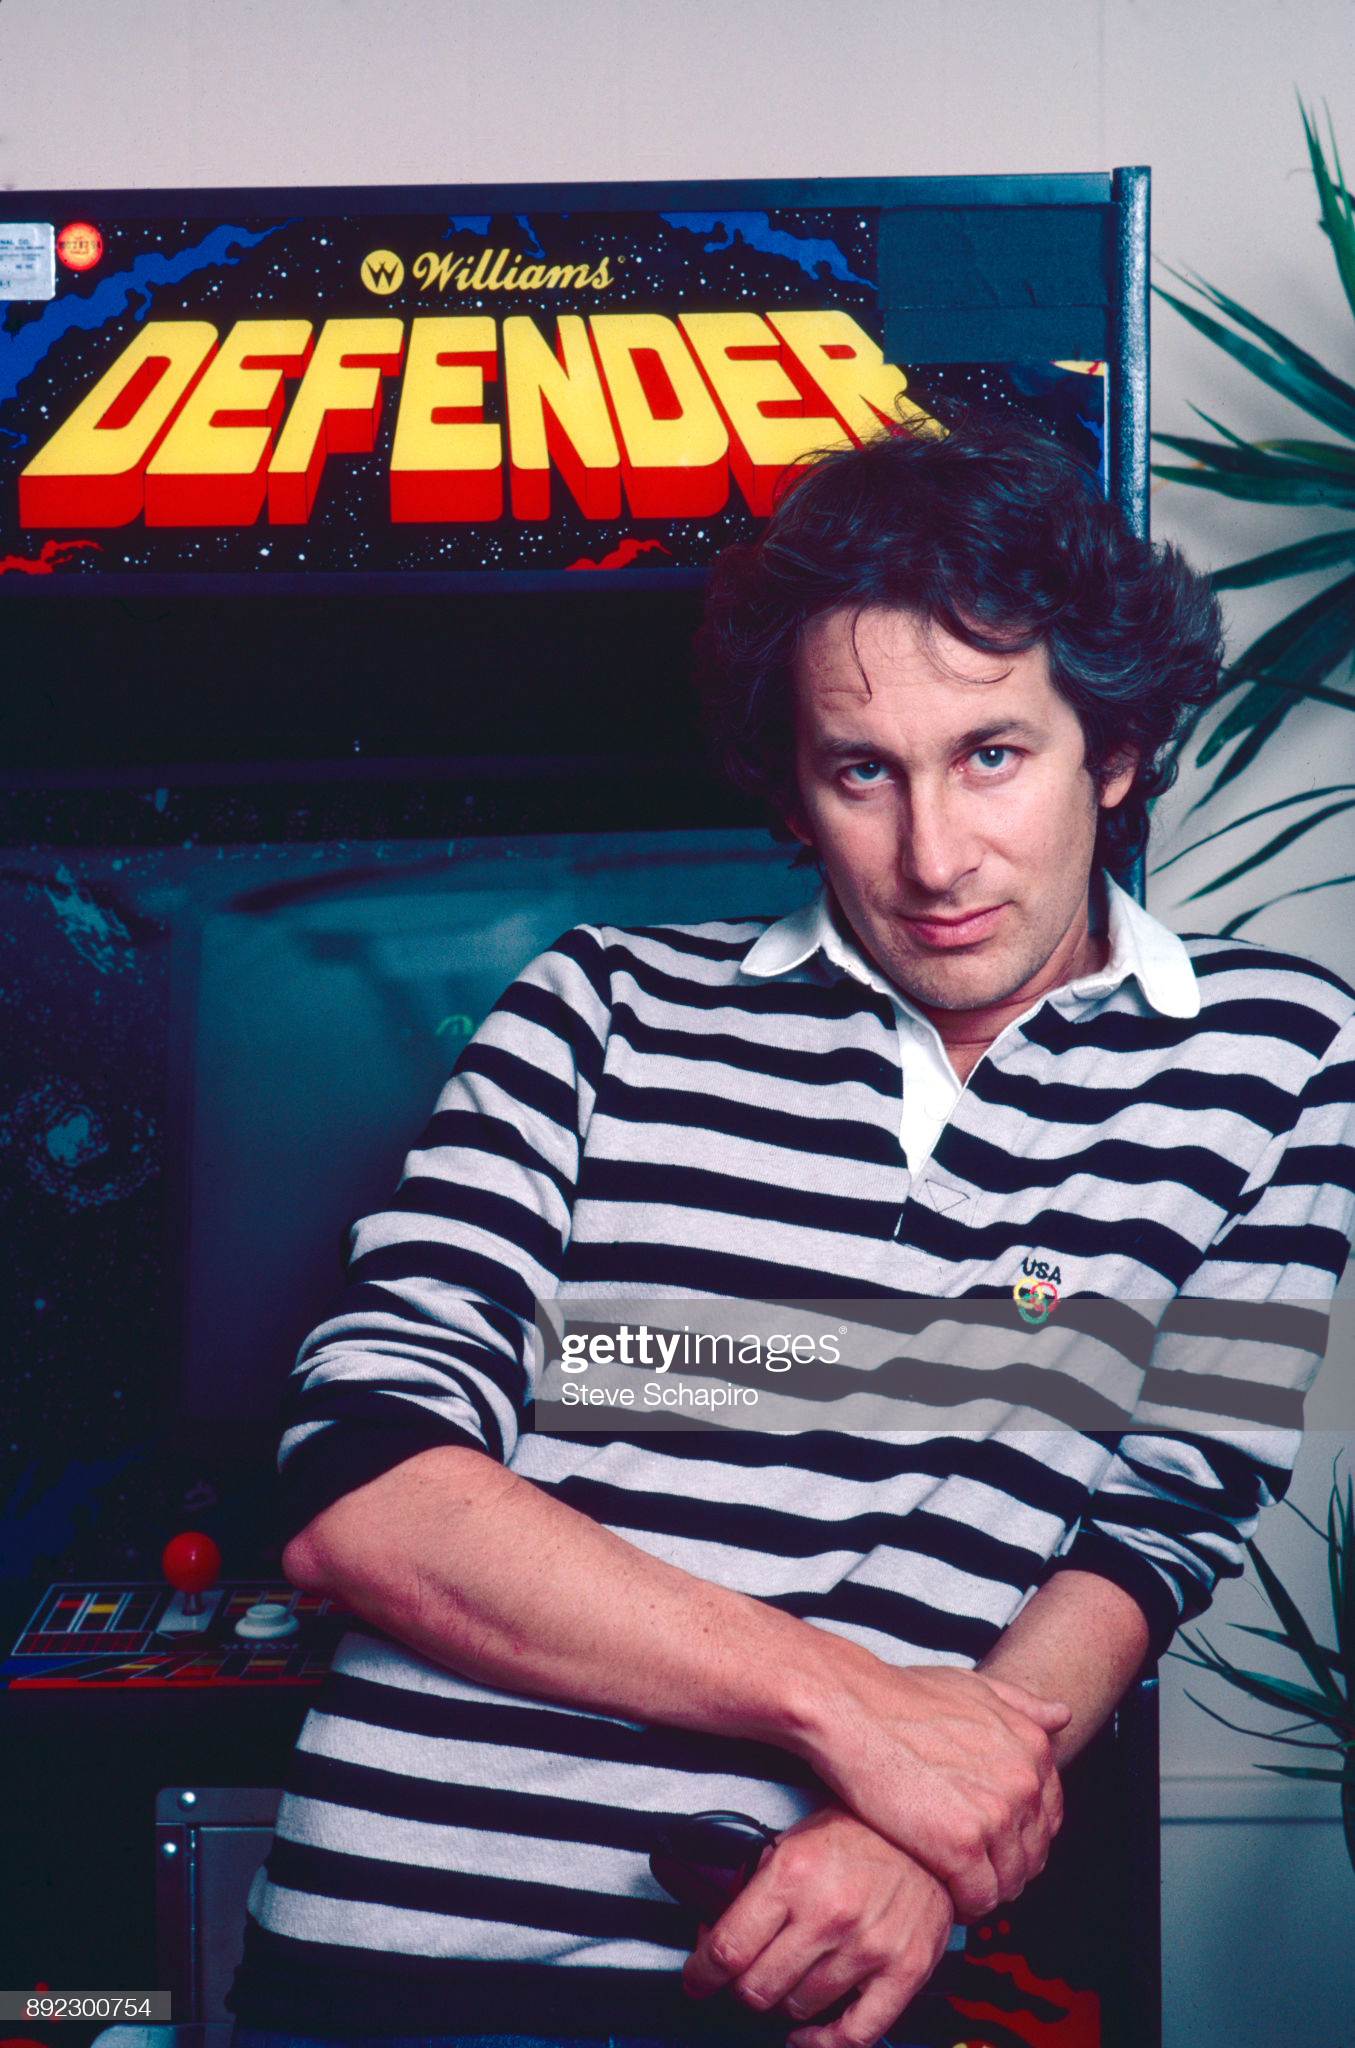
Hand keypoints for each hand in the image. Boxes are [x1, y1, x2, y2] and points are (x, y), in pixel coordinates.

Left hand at [681, 1806, 953, 2047]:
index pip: (728, 1948)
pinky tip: (810, 2031)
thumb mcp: (792, 1840)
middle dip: (742, 1987)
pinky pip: (854, 2034)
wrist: (927, 1833)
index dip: (702, 1973)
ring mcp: (867, 1946)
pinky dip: (824, 2042)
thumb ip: (752, 1886)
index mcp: (793, 1874)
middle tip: (746, 1976)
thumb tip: (712, 1929)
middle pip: (758, 1988)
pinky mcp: (903, 1971)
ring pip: (798, 2010)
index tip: (698, 1979)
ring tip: (788, 1981)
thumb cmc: (857, 1834)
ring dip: (784, 2004)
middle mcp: (828, 1913)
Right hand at [804, 1659, 1068, 1919]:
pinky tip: (940, 1889)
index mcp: (1031, 1747)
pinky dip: (962, 1904)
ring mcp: (995, 1815)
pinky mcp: (961, 1846)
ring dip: (984, 1889)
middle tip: (969, 1868)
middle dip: (1003, 1866)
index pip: (1049, 1815)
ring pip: (1008, 1882)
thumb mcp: (972, 1686)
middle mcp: (1023, 1781)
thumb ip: (1022, 1704)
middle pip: (1032, 1853)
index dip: (1019, 1834)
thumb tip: (1061, 1715)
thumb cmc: (900, 1697)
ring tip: (952, 1882)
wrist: (851, 1708)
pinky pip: (978, 1898)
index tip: (990, 1840)